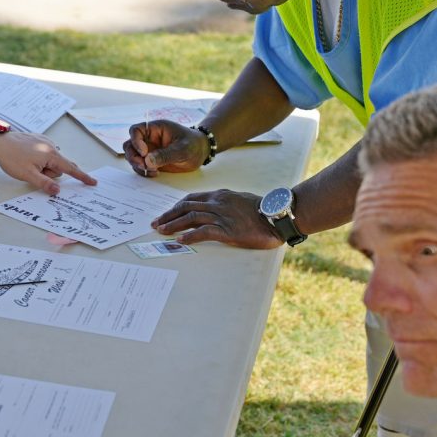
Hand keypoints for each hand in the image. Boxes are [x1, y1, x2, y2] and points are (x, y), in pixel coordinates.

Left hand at [0, 132, 96, 195]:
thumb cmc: (12, 158)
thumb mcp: (28, 175)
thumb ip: (45, 183)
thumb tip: (58, 191)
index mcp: (50, 154)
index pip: (70, 168)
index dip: (82, 177)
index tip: (92, 182)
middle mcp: (51, 146)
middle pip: (59, 166)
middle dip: (49, 172)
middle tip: (33, 171)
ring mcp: (44, 141)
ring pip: (51, 161)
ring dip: (43, 166)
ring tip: (27, 164)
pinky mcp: (38, 139)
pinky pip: (45, 153)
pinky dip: (39, 159)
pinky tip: (27, 157)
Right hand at [123, 120, 208, 176]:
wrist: (201, 152)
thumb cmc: (193, 144)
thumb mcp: (183, 149)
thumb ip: (166, 154)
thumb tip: (148, 161)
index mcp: (155, 129)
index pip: (136, 130)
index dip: (136, 141)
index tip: (144, 152)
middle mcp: (149, 139)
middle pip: (130, 145)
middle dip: (133, 157)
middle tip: (144, 166)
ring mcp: (149, 150)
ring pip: (132, 157)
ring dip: (137, 165)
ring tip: (152, 171)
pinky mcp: (151, 161)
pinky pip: (140, 166)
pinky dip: (143, 171)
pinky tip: (155, 173)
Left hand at [151, 189, 283, 248]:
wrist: (279, 216)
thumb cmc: (263, 211)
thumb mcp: (240, 201)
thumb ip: (225, 204)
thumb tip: (213, 212)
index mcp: (220, 195)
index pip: (191, 198)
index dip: (175, 207)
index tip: (166, 214)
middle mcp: (218, 203)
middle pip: (186, 206)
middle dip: (168, 215)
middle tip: (156, 224)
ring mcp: (223, 216)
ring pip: (191, 218)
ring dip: (174, 225)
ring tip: (162, 232)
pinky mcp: (229, 230)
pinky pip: (205, 232)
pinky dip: (190, 236)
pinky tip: (180, 241)